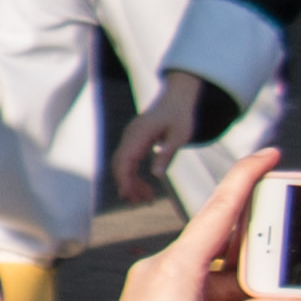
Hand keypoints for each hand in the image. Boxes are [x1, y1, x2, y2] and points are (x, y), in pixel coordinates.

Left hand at [84, 147, 300, 300]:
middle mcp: (160, 268)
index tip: (269, 154)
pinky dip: (221, 293)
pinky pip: (193, 285)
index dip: (247, 177)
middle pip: (218, 240)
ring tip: (276, 296)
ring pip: (209, 268)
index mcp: (177, 267)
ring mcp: (151, 285)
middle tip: (289, 252)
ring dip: (242, 279)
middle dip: (257, 247)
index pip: (219, 209)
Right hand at [114, 69, 206, 202]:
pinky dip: (135, 176)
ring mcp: (130, 139)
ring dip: (132, 184)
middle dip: (127, 185)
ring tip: (148, 200)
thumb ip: (167, 153)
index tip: (127, 195)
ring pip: (124, 166)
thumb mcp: (180, 135)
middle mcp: (130, 136)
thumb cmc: (181, 115)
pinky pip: (130, 163)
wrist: (178, 97)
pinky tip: (146, 189)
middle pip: (120, 165)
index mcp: (139, 133)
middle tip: (140, 203)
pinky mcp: (134, 142)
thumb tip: (157, 175)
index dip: (123, 178)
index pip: (124, 159)